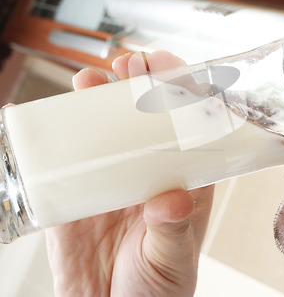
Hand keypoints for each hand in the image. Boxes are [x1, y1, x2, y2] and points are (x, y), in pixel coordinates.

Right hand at [45, 51, 213, 296]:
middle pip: (145, 116)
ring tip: (89, 80)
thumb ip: (173, 229)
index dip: (181, 92)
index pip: (188, 125)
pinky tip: (40, 116)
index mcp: (182, 180)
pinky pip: (62, 160)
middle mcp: (147, 171)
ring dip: (96, 99)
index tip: (169, 67)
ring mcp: (109, 180)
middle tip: (129, 63)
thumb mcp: (171, 258)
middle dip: (137, 83)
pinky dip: (50, 135)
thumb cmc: (157, 289)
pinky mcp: (74, 196)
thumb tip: (172, 199)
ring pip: (104, 128)